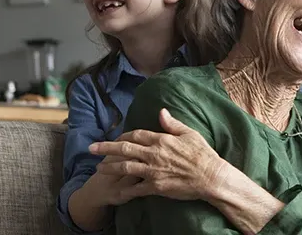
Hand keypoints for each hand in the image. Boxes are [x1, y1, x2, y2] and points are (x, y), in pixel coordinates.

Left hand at [90, 108, 227, 200]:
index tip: (115, 138)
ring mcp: (153, 170)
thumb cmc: (203, 154)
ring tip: (98, 168)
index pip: (136, 135)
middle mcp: (154, 153)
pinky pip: (136, 187)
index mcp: (161, 139)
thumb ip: (172, 123)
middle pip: (124, 149)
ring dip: (109, 167)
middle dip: (105, 148)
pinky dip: (125, 189)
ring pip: (125, 167)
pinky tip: (116, 190)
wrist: (210, 177)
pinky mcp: (156, 186)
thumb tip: (161, 111)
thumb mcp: (189, 133)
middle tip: (91, 148)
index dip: (122, 136)